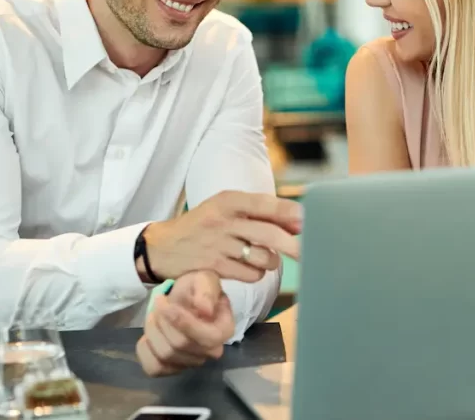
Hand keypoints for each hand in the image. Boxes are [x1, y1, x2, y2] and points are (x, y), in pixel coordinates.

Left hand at [137, 270, 233, 376]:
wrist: (185, 298)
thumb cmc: (196, 288)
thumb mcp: (204, 279)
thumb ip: (206, 291)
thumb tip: (205, 311)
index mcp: (224, 330)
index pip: (207, 338)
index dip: (182, 323)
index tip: (165, 304)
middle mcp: (211, 351)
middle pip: (180, 346)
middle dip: (162, 322)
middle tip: (159, 303)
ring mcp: (192, 362)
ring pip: (165, 356)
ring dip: (152, 331)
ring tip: (154, 314)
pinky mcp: (173, 368)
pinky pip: (154, 369)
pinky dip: (145, 351)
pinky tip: (149, 335)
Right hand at [139, 191, 301, 283]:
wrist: (161, 246)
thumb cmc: (203, 225)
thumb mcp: (225, 209)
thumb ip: (259, 213)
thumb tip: (299, 223)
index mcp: (229, 200)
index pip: (268, 204)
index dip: (293, 214)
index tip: (312, 221)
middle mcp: (224, 220)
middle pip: (270, 234)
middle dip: (294, 245)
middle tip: (310, 253)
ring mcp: (218, 244)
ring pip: (262, 257)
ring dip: (270, 261)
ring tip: (263, 258)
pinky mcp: (213, 267)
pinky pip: (250, 274)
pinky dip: (255, 274)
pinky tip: (246, 268)